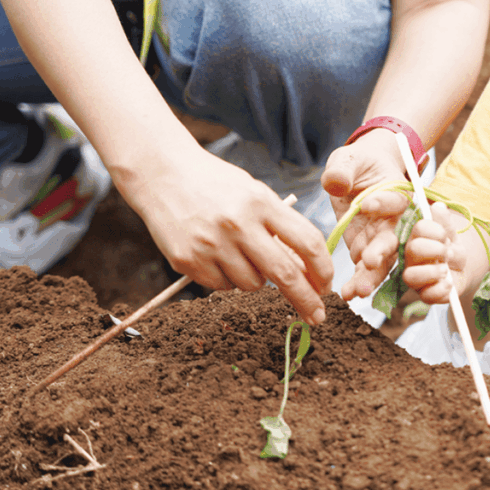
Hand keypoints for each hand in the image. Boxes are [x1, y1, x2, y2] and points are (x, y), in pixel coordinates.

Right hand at [125, 146, 333, 324]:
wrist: (162, 173)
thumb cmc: (217, 185)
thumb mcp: (254, 194)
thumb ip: (280, 227)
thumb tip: (307, 272)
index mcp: (261, 203)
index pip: (307, 242)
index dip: (323, 269)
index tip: (326, 285)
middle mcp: (238, 224)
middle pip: (285, 274)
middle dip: (306, 300)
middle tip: (317, 316)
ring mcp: (211, 244)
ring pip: (252, 285)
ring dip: (256, 279)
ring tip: (239, 253)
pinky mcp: (187, 260)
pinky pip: (222, 286)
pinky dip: (226, 278)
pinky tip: (215, 254)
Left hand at [321, 128, 409, 298]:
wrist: (361, 174)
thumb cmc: (358, 163)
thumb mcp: (348, 160)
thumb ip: (343, 170)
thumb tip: (335, 183)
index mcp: (396, 193)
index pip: (394, 199)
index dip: (382, 202)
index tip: (367, 205)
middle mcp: (394, 220)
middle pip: (393, 237)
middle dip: (382, 250)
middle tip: (371, 261)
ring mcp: (381, 238)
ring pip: (383, 260)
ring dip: (372, 276)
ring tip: (359, 291)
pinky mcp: (367, 249)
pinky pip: (366, 269)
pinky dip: (359, 282)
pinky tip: (348, 294)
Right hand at [402, 202, 465, 303]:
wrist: (462, 268)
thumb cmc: (450, 248)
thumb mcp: (449, 233)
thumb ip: (444, 221)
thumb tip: (438, 207)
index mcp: (415, 238)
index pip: (418, 228)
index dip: (433, 230)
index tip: (445, 234)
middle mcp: (410, 257)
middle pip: (413, 249)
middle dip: (435, 249)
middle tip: (448, 251)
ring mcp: (416, 277)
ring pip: (411, 276)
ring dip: (432, 271)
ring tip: (445, 269)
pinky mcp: (425, 294)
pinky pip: (427, 296)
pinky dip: (440, 290)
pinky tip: (448, 284)